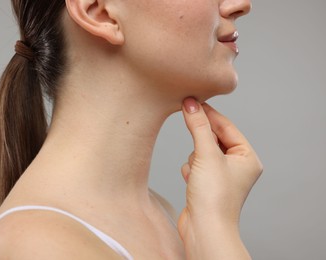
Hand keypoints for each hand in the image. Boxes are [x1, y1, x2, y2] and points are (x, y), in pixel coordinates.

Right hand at [178, 97, 262, 258]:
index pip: (226, 126)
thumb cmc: (214, 196)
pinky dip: (190, 170)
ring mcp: (222, 176)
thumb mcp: (206, 155)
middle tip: (188, 122)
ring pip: (201, 151)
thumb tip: (190, 104)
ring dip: (195, 159)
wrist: (204, 229)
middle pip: (213, 139)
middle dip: (201, 141)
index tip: (192, 100)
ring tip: (196, 173)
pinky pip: (195, 165)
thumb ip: (198, 126)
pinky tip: (192, 183)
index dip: (209, 113)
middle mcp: (237, 166)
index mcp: (247, 158)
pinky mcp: (208, 184)